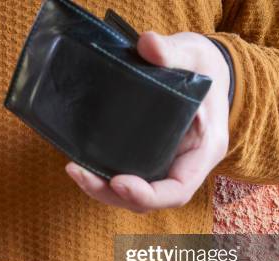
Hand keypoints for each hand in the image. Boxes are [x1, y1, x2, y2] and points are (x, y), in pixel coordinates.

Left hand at [67, 32, 230, 212]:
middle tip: (79, 173)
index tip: (118, 182)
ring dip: (102, 190)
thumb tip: (147, 44)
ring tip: (74, 170)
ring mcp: (165, 165)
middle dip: (113, 194)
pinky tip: (81, 164)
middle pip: (149, 199)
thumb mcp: (194, 53)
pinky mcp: (148, 159)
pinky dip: (104, 178)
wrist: (204, 72)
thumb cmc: (202, 65)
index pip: (178, 190)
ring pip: (135, 194)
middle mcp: (184, 166)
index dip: (148, 195)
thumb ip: (173, 51)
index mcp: (203, 150)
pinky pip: (127, 177)